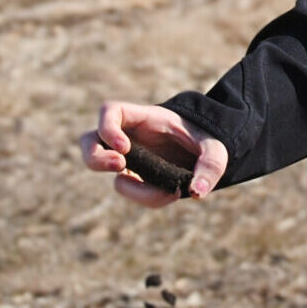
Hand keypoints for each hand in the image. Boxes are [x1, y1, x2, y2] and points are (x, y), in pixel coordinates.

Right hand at [78, 100, 228, 207]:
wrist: (207, 153)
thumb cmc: (207, 141)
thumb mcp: (217, 148)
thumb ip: (211, 165)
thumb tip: (196, 192)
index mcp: (144, 118)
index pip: (111, 111)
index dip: (108, 127)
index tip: (124, 148)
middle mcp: (129, 136)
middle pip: (89, 140)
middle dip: (95, 156)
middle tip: (120, 165)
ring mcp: (128, 157)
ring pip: (98, 164)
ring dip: (116, 180)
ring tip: (138, 181)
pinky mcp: (134, 176)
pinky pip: (129, 188)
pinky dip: (144, 195)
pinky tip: (168, 194)